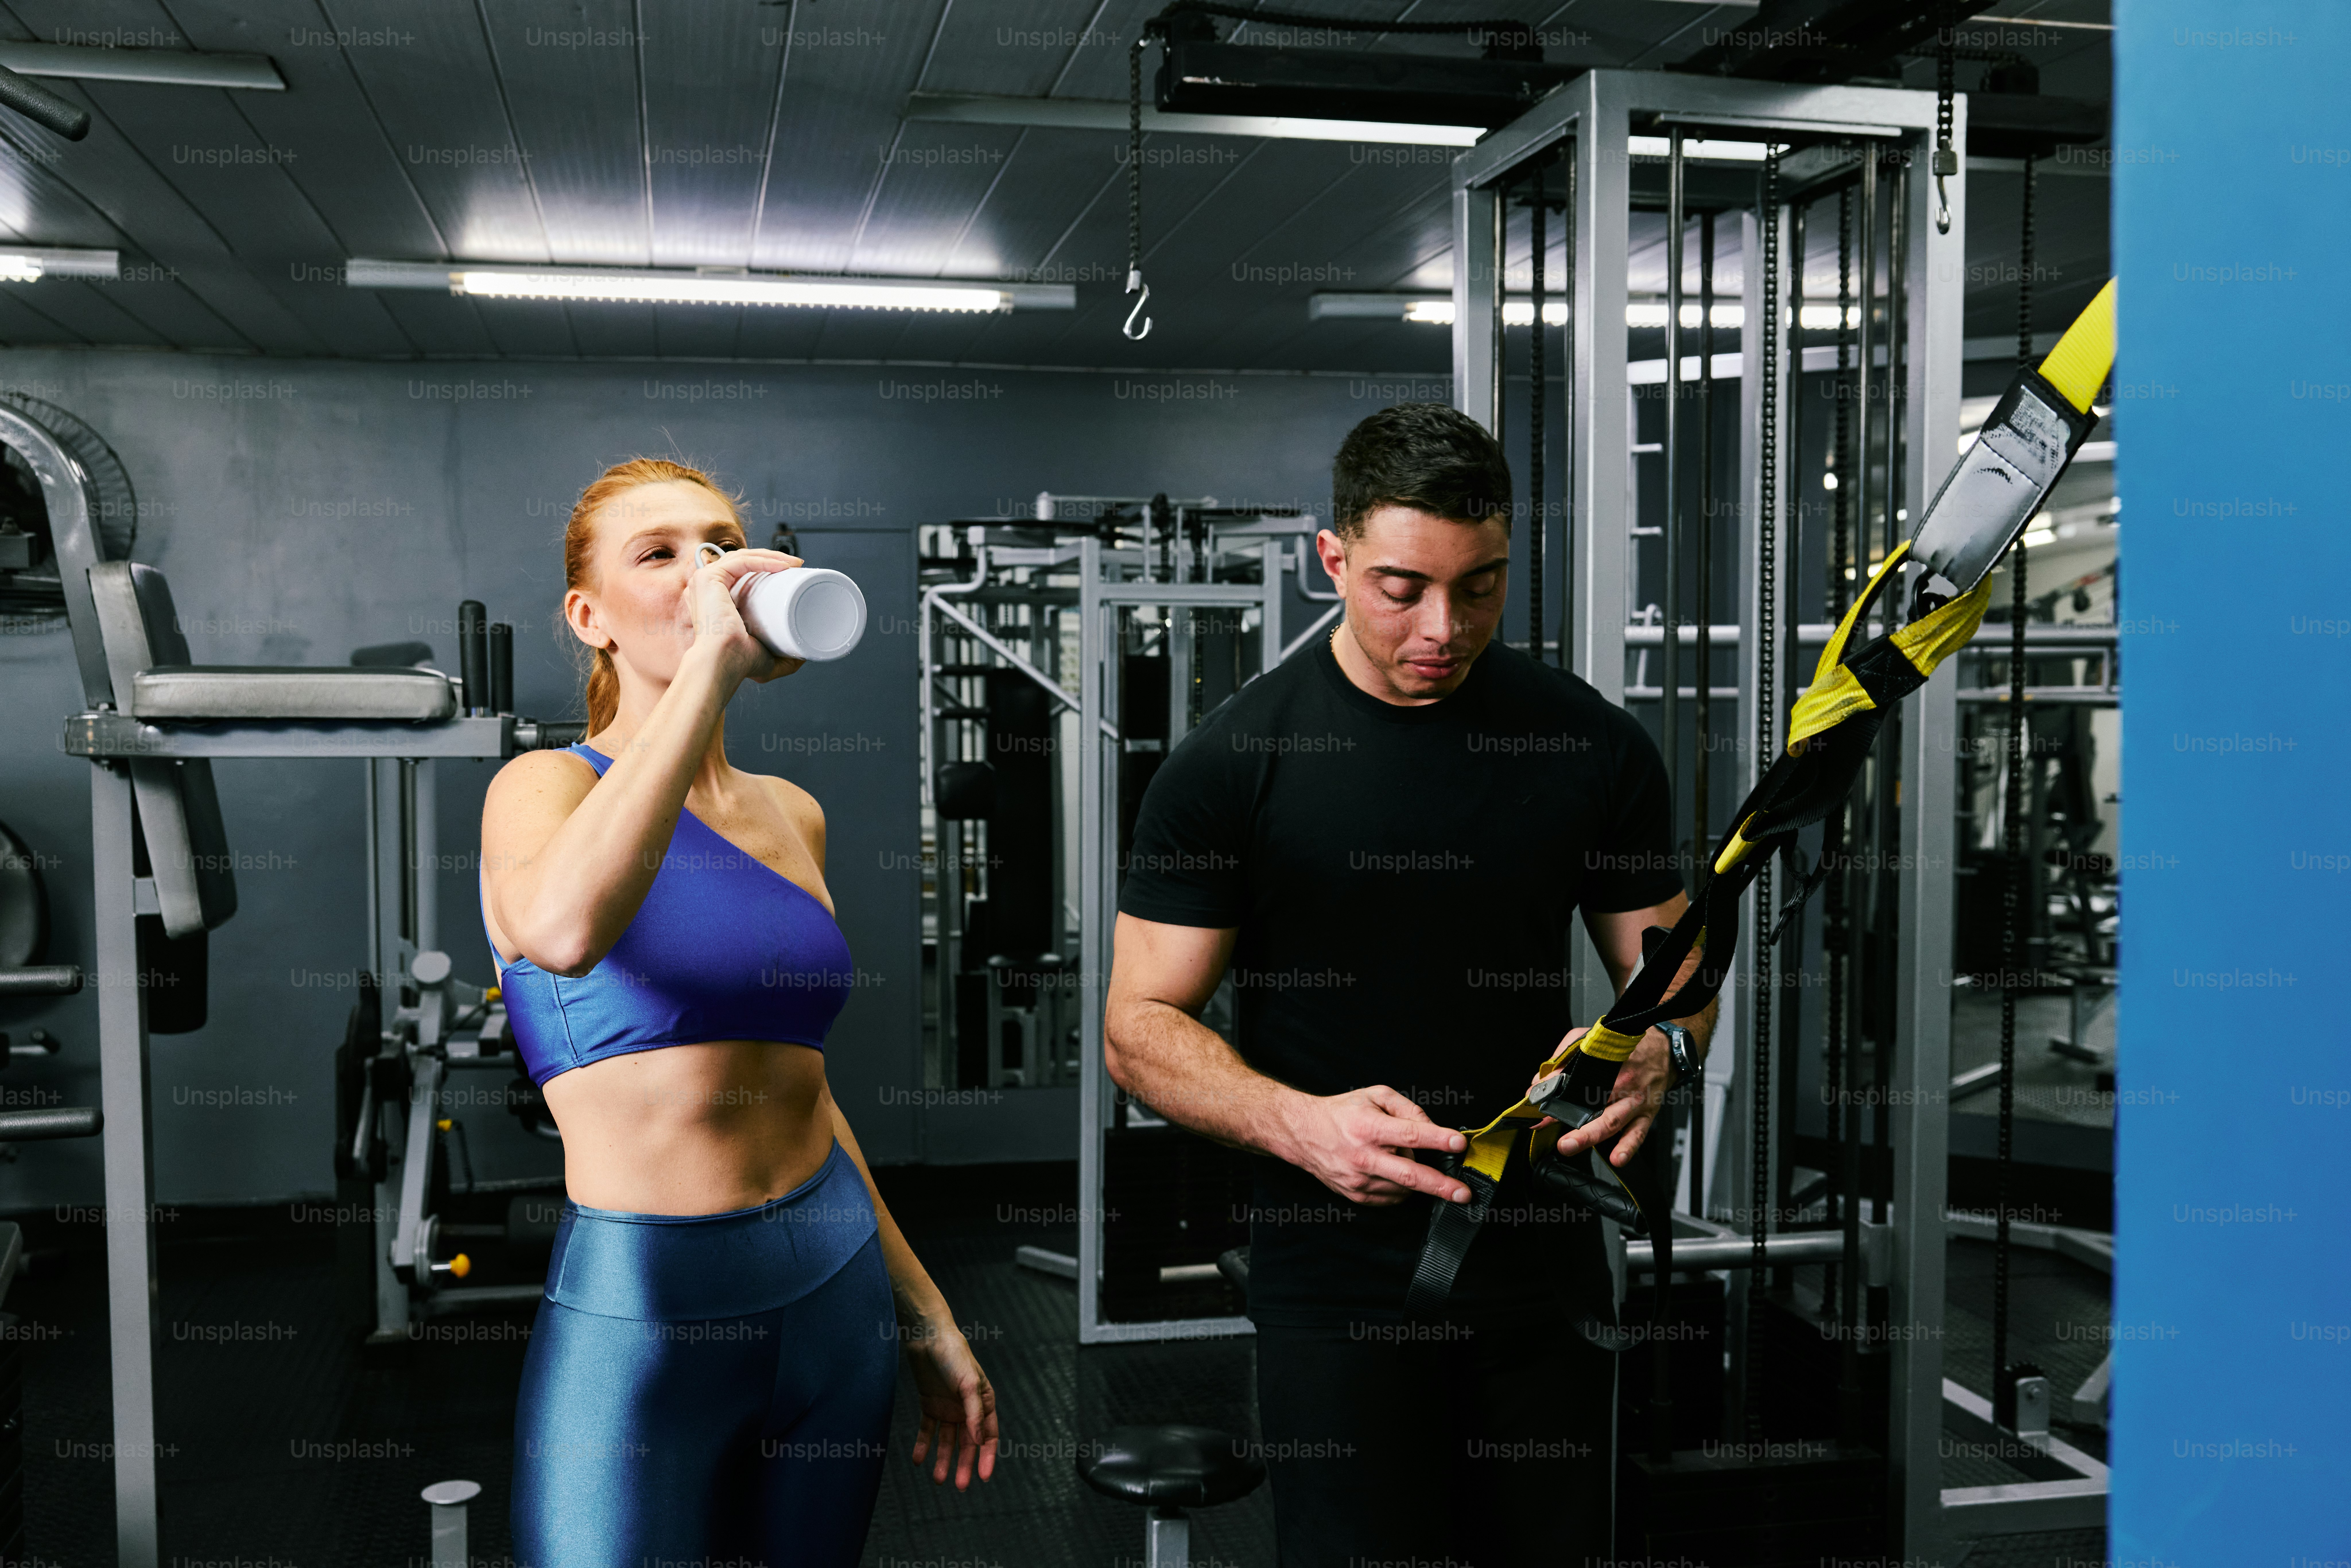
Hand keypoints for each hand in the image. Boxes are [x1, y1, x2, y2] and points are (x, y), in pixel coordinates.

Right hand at [688, 544, 806, 685]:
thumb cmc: (738, 664)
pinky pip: (740, 561)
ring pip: (742, 556)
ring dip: (771, 555)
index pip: (739, 574)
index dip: (765, 568)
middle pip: (742, 561)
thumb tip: (803, 657)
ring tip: (794, 564)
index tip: (791, 574)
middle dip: (771, 558)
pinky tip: (783, 566)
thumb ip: (783, 659)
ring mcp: (704, 581)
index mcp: (715, 600)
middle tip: (797, 566)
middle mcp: (706, 588)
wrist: (723, 664)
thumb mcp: (766, 659)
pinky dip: (763, 560)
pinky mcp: (708, 578)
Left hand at [902, 1312, 998, 1489]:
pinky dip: (923, 1445)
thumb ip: (974, 1413)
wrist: (927, 1336)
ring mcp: (948, 1407)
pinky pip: (927, 1430)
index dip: (987, 1458)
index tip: (983, 1479)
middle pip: (967, 1444)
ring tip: (937, 1480)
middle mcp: (967, 1408)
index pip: (988, 1436)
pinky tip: (917, 1460)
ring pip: (947, 1440)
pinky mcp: (930, 1404)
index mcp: (984, 1402)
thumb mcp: (968, 1383)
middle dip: (964, 1465)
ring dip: (943, 1459)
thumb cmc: (954, 1355)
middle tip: (958, 1486)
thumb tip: (978, 1442)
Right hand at [1277, 1085, 1470, 1205]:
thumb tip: (1432, 1127)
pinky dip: (1401, 1188)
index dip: (1437, 1139)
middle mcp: (1364, 1157)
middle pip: (1410, 1175)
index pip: (1409, 1135)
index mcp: (1369, 1128)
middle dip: (1441, 1186)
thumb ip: (1407, 1108)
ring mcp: (1359, 1180)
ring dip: (1414, 1176)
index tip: (1458, 1144)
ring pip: (1404, 1187)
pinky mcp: (1356, 1195)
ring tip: (1397, 1157)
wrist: (1303, 1134)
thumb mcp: (1375, 1095)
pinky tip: (1389, 1171)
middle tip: (1464, 1194)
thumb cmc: (1343, 1112)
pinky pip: (1392, 1198)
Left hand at [1544, 1026, 1672, 1169]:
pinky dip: (1627, 1147)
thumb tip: (1539, 1082)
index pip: (1576, 1078)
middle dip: (1573, 1122)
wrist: (1664, 1049)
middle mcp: (1623, 1083)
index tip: (1536, 1102)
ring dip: (1591, 1136)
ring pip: (1612, 1122)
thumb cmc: (1627, 1045)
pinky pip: (1637, 1134)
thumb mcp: (1591, 1039)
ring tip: (1571, 1145)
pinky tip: (1617, 1158)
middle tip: (1555, 1134)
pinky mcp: (1646, 1114)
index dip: (1554, 1091)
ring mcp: (1635, 1101)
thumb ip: (1564, 1058)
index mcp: (1609, 1063)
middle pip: (1595, 1106)